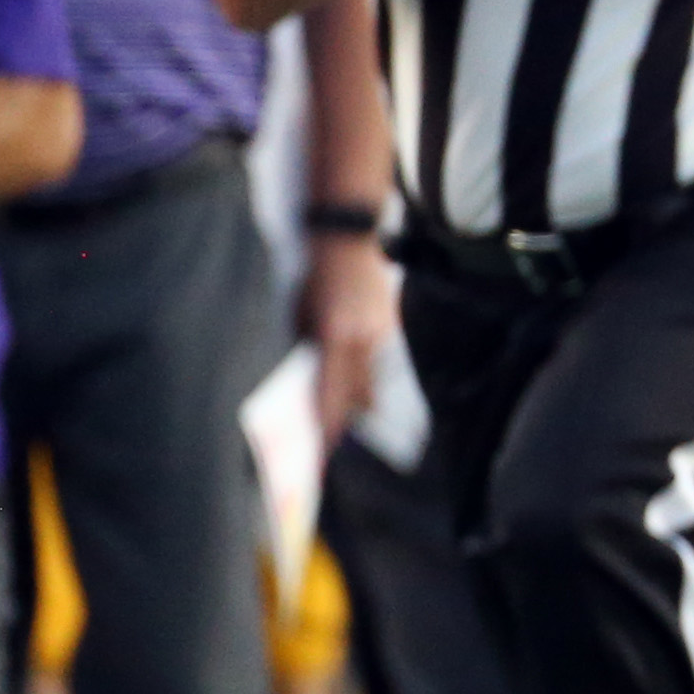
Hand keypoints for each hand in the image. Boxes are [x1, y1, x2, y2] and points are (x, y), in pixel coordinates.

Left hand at [297, 233, 392, 444]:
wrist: (349, 240)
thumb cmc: (316, 276)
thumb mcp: (301, 316)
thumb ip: (309, 351)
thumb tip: (311, 385)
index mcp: (337, 338)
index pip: (331, 394)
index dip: (326, 427)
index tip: (321, 454)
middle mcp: (365, 341)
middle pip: (358, 396)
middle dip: (344, 423)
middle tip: (331, 449)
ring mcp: (383, 335)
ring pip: (373, 382)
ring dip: (359, 404)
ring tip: (347, 427)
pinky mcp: (392, 329)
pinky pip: (381, 365)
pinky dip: (369, 381)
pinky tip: (364, 395)